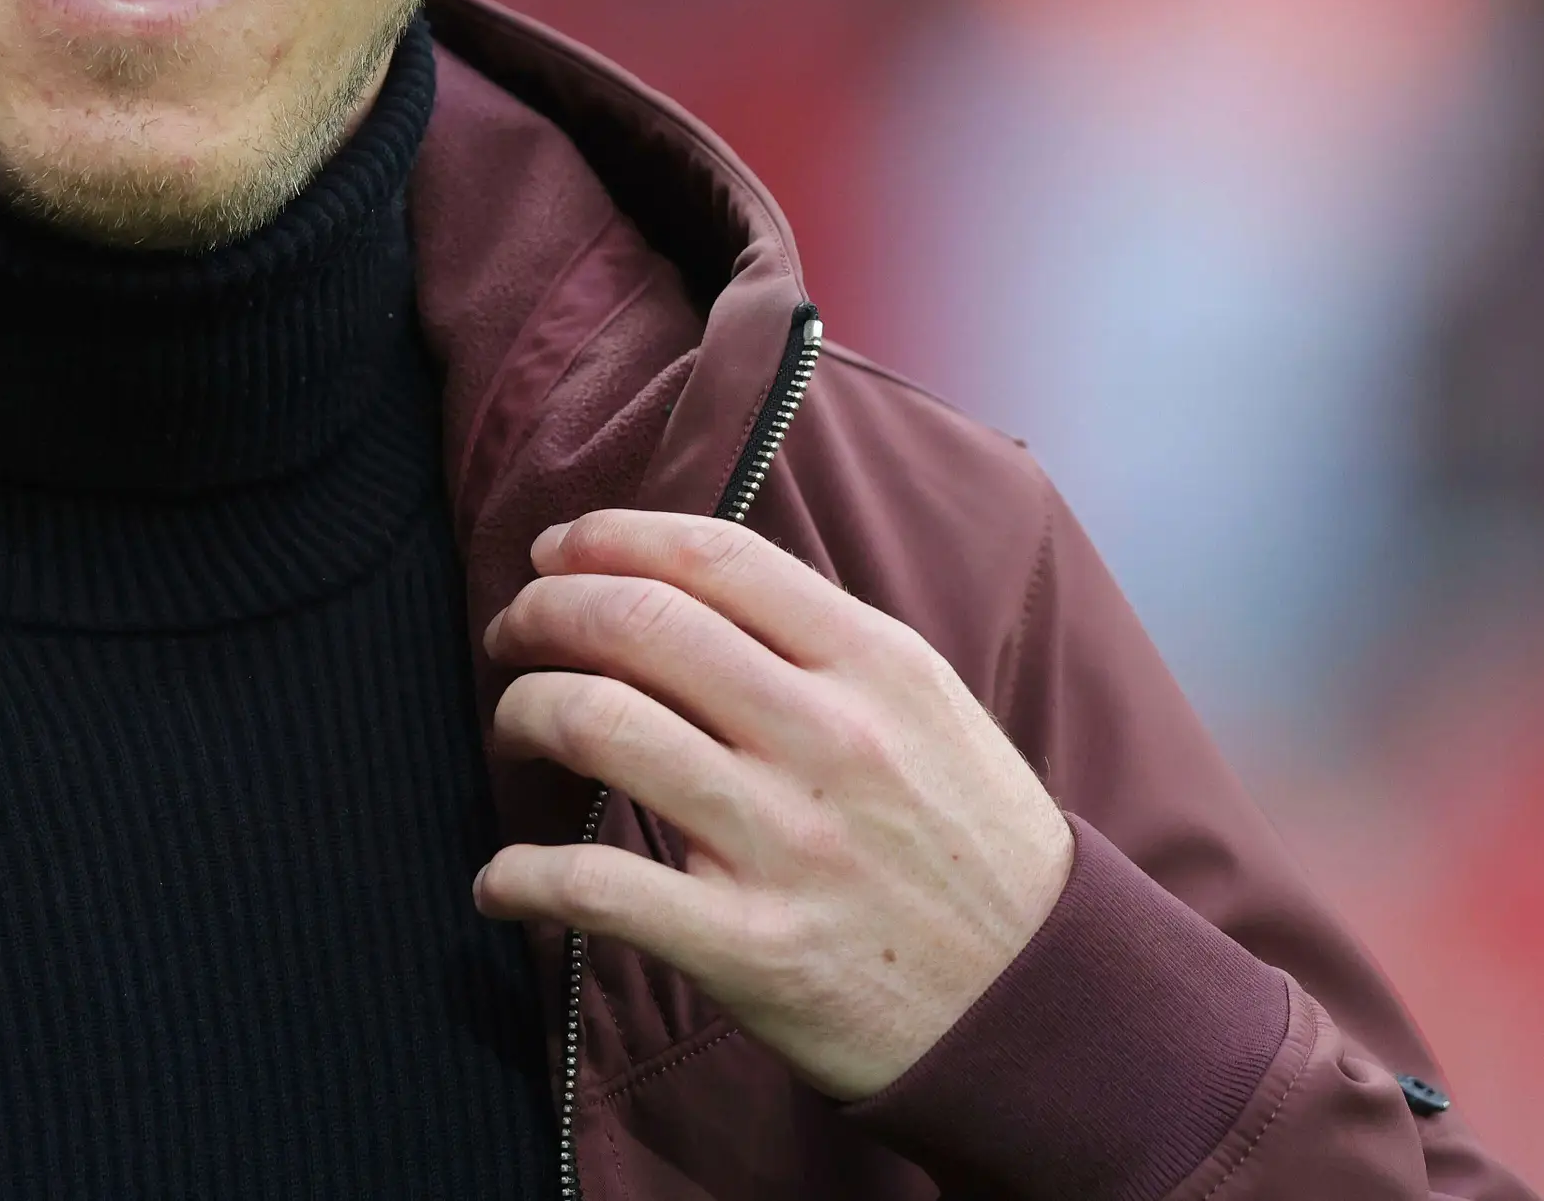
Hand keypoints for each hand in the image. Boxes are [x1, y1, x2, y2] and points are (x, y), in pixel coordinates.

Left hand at [472, 510, 1071, 1100]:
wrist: (1043, 1006)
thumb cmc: (966, 844)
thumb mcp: (928, 709)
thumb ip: (817, 642)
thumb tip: (680, 580)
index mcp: (875, 666)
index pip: (712, 554)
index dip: (607, 537)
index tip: (556, 552)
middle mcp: (830, 740)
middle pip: (638, 623)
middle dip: (543, 611)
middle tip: (513, 632)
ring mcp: (789, 844)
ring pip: (600, 724)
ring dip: (521, 712)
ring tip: (512, 727)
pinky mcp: (752, 947)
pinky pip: (595, 886)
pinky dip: (520, 875)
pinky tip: (500, 879)